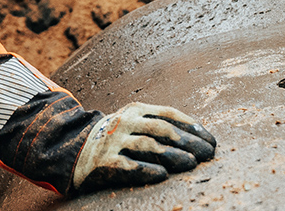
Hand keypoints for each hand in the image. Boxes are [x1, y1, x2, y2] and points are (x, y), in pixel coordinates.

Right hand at [70, 102, 218, 192]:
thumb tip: (197, 139)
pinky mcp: (104, 162)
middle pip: (162, 130)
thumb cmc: (116, 138)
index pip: (169, 114)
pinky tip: (163, 175)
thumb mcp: (134, 123)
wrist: (74, 149)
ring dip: (173, 155)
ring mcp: (113, 141)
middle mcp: (125, 122)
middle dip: (188, 141)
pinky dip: (147, 170)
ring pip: (148, 146)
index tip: (211, 140)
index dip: (192, 126)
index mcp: (136, 110)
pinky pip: (129, 166)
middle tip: (208, 153)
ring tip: (192, 163)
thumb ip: (158, 125)